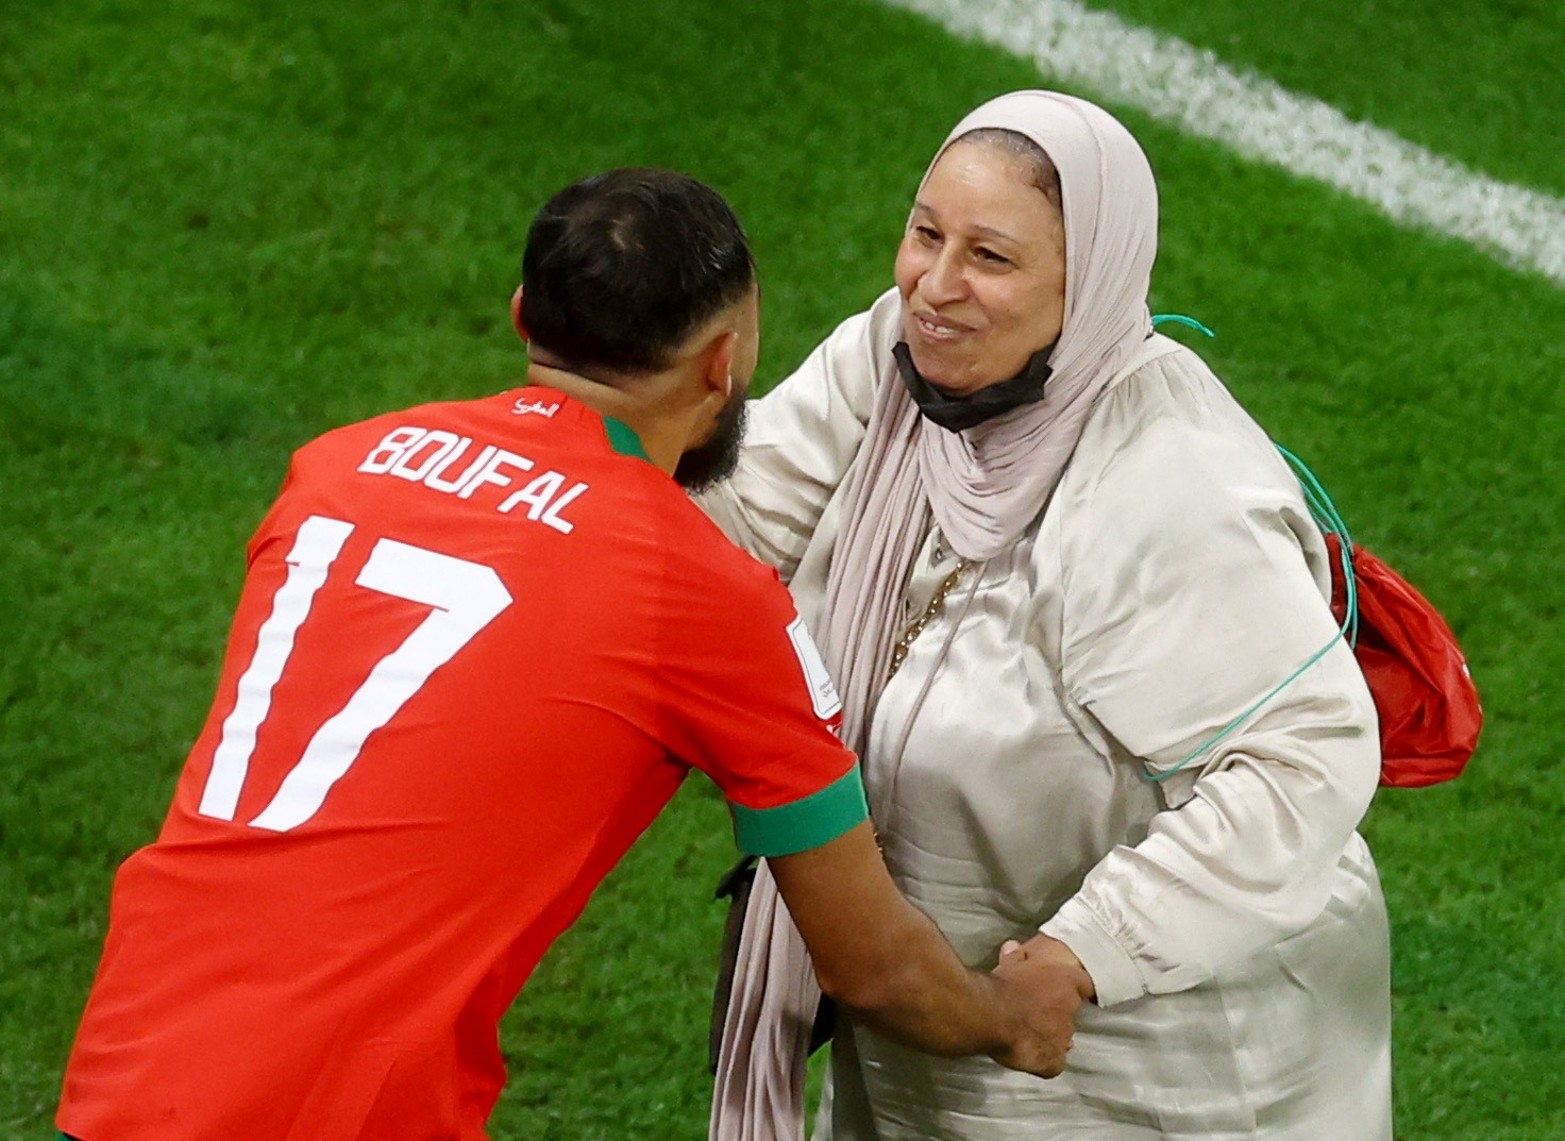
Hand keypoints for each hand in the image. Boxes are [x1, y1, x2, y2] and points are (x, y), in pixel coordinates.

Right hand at [984, 935, 1094, 1077]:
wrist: (991, 1015)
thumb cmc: (1000, 987)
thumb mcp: (1008, 965)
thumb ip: (1015, 958)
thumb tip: (1012, 947)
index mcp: (1066, 981)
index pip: (1084, 984)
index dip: (1072, 989)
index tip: (1061, 991)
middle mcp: (1070, 1009)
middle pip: (1070, 1013)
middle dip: (1054, 1014)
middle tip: (1033, 1013)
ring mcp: (1063, 1037)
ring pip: (1061, 1038)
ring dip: (1048, 1036)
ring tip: (1027, 1035)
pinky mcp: (1053, 1061)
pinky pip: (1053, 1063)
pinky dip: (1043, 1061)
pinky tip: (1029, 1055)